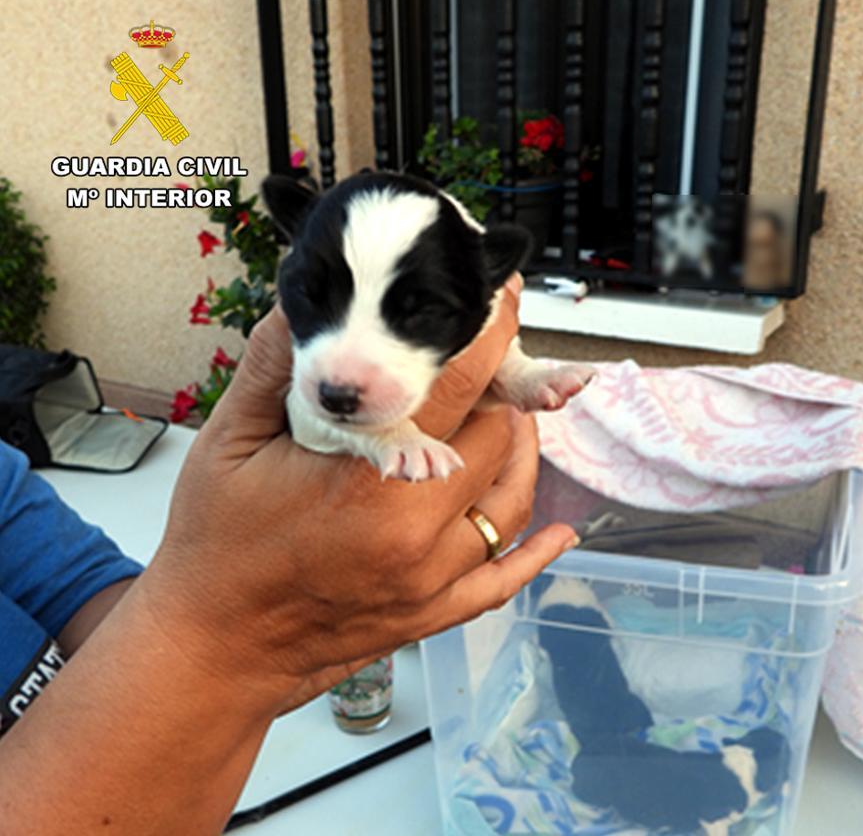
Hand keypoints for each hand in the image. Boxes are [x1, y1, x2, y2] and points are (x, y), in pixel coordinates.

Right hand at [138, 274, 575, 711]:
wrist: (211, 649)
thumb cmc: (214, 549)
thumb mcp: (227, 442)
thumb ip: (275, 366)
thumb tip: (305, 304)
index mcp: (371, 483)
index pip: (456, 389)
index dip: (486, 336)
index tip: (498, 303)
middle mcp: (415, 534)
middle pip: (494, 441)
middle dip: (494, 395)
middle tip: (482, 367)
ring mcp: (430, 581)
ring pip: (510, 502)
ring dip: (517, 456)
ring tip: (511, 421)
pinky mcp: (432, 615)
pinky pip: (502, 582)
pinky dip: (535, 555)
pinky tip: (560, 535)